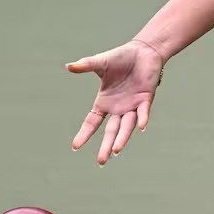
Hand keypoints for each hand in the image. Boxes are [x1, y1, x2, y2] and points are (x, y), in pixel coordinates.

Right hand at [66, 39, 165, 164]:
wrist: (143, 51)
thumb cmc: (121, 58)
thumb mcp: (101, 63)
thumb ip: (86, 66)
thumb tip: (68, 66)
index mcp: (104, 103)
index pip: (92, 122)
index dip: (84, 134)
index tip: (75, 147)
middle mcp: (118, 108)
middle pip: (111, 131)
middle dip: (106, 145)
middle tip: (101, 161)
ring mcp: (132, 106)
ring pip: (126, 126)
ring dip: (122, 138)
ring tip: (116, 150)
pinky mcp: (145, 99)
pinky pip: (143, 112)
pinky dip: (142, 118)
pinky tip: (141, 126)